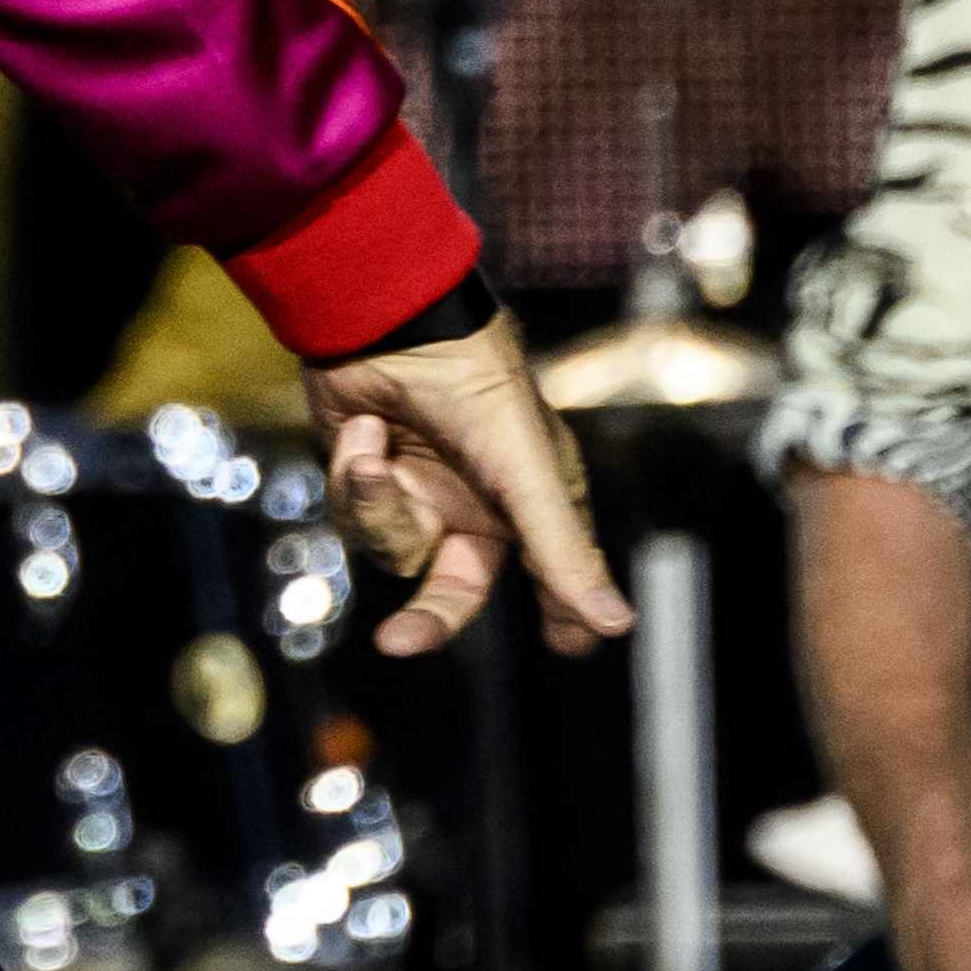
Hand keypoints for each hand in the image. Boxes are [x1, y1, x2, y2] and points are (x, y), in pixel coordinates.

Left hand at [301, 310, 633, 656]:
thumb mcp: (527, 472)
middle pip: (452, 590)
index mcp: (531, 502)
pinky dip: (353, 477)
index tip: (566, 649)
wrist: (388, 320)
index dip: (559, 617)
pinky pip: (354, 516)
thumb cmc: (475, 387)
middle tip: (397, 643)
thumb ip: (562, 551)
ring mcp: (421, 493)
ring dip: (379, 504)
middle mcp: (477, 505)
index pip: (550, 577)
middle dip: (425, 617)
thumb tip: (616, 627)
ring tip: (374, 449)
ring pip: (393, 552)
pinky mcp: (369, 478)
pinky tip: (362, 432)